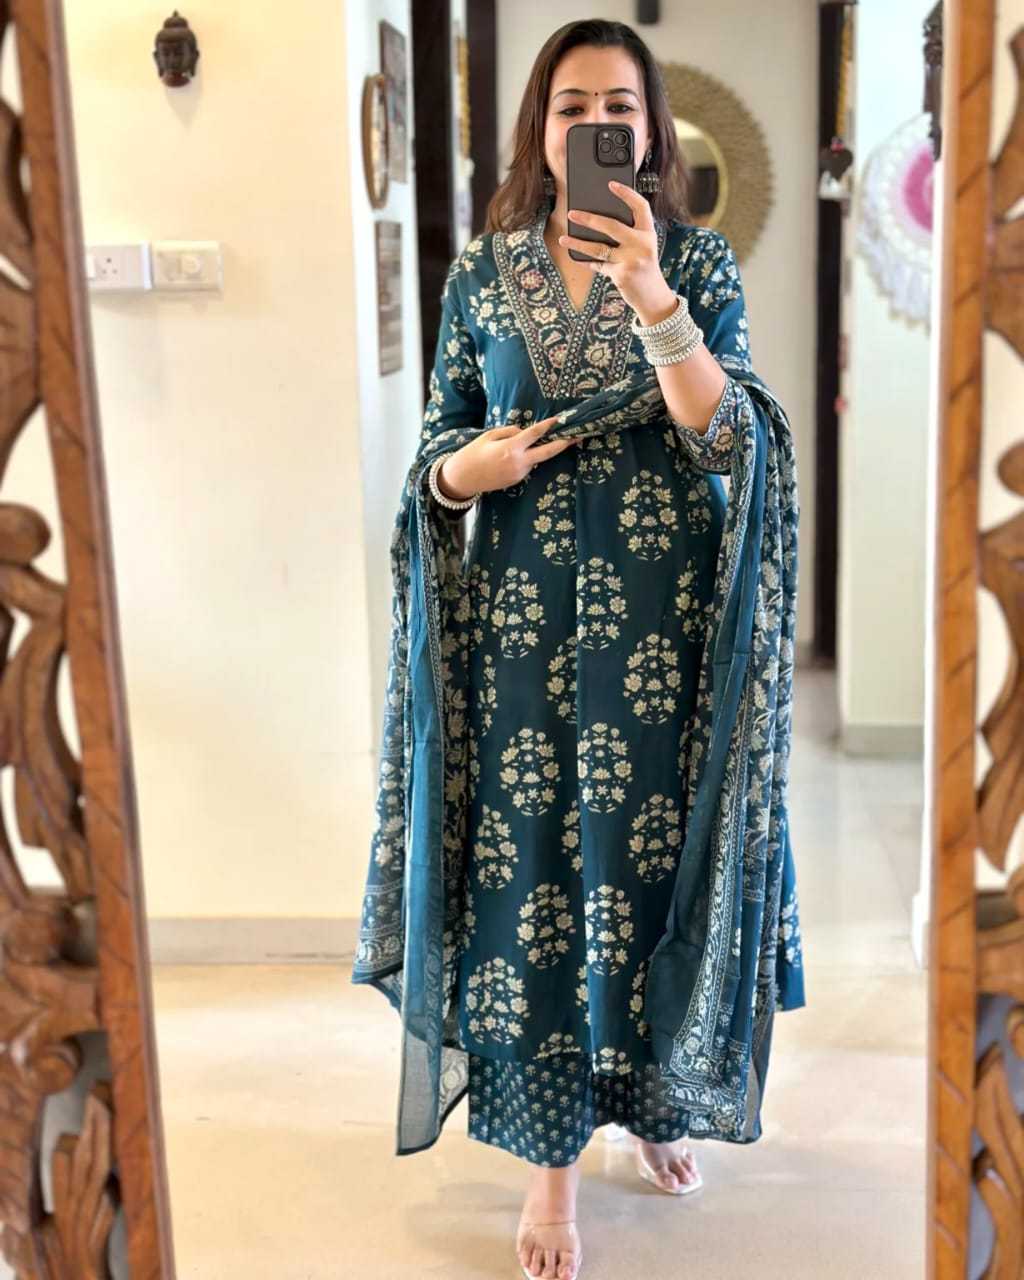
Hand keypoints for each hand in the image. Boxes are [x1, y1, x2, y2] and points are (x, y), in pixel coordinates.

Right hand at [439, 416, 579, 498]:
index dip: (549, 426)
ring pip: (536, 458)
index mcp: (512, 448)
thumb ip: (510, 432)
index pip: (535, 434)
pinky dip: (527, 457)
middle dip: (564, 444)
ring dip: (540, 450)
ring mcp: (520, 473)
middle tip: (578, 437)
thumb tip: (524, 432)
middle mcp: (520, 462)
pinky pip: (527, 465)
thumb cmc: (473, 453)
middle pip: (548, 452)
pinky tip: (516, 455)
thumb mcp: (489, 436)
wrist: (463, 478)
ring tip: (543, 441)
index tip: (560, 420)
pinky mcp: (517, 480)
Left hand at [558, 180, 676, 325]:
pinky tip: (576, 257)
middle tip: (572, 212)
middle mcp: (642, 245)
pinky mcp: (621, 275)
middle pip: (612, 225)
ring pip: (598, 248)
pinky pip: (598, 265)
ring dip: (578, 243)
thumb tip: (597, 221)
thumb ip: (628, 234)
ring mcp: (631, 260)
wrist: (653, 296)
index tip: (611, 184)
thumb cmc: (644, 267)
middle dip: (589, 219)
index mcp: (649, 233)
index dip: (627, 193)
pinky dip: (587, 261)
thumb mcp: (643, 247)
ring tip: (563, 239)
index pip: (640, 207)